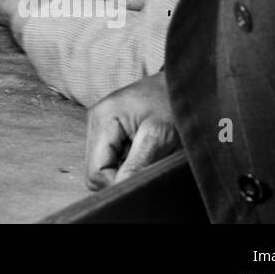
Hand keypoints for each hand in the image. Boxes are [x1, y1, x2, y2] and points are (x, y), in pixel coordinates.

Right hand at [85, 72, 181, 189]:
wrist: (179, 83)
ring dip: (125, 169)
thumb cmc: (172, 104)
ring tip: (147, 155)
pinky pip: (110, 158)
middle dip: (121, 175)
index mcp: (102, 119)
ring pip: (103, 166)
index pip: (95, 172)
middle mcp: (95, 121)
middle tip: (148, 165)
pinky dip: (127, 161)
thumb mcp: (160, 136)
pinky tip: (143, 150)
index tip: (143, 180)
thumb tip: (122, 190)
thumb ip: (138, 165)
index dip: (117, 183)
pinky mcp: (108, 129)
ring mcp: (100, 125)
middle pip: (96, 170)